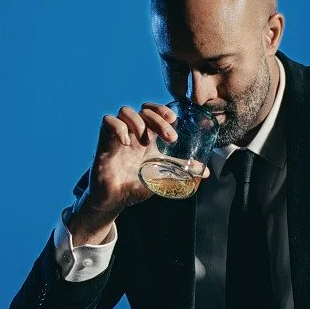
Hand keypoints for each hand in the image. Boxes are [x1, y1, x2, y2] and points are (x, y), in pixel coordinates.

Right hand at [79, 101, 209, 219]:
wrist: (115, 199)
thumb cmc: (135, 185)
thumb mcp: (162, 176)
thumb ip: (180, 170)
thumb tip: (205, 172)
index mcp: (147, 137)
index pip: (154, 112)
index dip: (163, 111)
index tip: (174, 121)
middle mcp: (133, 133)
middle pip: (143, 110)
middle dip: (158, 118)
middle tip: (170, 137)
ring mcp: (118, 135)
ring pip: (125, 110)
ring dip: (138, 121)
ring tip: (144, 140)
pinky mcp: (104, 141)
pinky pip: (108, 121)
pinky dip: (118, 127)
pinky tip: (126, 143)